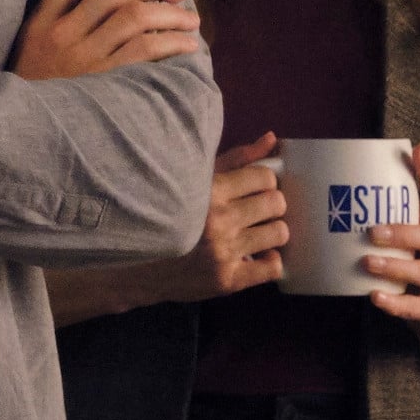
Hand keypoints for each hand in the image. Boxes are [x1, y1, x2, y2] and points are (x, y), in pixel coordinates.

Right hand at [12, 0, 200, 80]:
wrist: (25, 136)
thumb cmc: (36, 89)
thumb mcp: (30, 48)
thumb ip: (56, 20)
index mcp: (41, 22)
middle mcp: (62, 35)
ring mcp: (85, 59)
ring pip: (135, 16)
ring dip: (171, 12)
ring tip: (190, 18)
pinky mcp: (105, 83)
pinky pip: (146, 49)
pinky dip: (172, 41)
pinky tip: (186, 44)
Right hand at [135, 134, 290, 304]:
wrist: (140, 266)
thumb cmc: (172, 214)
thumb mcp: (198, 179)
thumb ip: (237, 159)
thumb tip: (272, 139)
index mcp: (209, 190)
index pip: (265, 177)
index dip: (264, 182)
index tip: (255, 189)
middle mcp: (217, 220)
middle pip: (276, 203)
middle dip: (271, 205)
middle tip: (257, 211)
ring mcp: (223, 252)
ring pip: (279, 233)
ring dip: (271, 231)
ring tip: (256, 232)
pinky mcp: (226, 280)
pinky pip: (272, 267)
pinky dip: (270, 260)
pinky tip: (256, 255)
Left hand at [365, 143, 419, 361]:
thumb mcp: (411, 254)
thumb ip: (387, 235)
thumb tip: (341, 210)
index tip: (417, 149)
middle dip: (402, 231)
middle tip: (371, 231)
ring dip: (395, 266)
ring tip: (368, 263)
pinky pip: (419, 307)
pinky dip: (397, 303)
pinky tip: (376, 298)